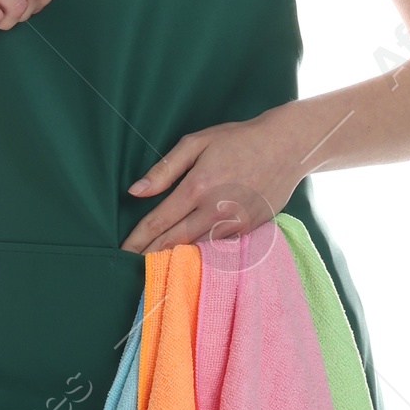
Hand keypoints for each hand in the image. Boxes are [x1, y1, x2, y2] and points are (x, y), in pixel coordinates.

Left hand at [119, 109, 306, 253]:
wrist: (288, 146)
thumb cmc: (239, 140)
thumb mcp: (197, 143)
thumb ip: (165, 169)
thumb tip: (136, 191)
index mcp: (197, 187)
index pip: (158, 222)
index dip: (137, 240)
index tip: (121, 252)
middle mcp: (214, 211)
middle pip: (173, 242)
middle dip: (149, 256)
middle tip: (129, 267)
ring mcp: (234, 224)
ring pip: (195, 249)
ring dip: (172, 259)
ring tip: (151, 269)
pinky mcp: (249, 231)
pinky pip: (217, 248)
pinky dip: (199, 255)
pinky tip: (185, 261)